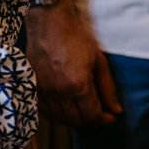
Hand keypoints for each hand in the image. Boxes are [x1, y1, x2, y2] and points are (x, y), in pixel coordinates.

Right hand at [24, 0, 120, 126]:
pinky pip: (47, 112)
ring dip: (76, 120)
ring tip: (87, 112)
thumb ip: (107, 88)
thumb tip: (116, 110)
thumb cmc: (77, 38)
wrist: (49, 25)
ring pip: (61, 119)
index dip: (104, 120)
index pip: (91, 116)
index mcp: (78, 86)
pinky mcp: (32, 90)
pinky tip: (68, 108)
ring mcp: (43, 94)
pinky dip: (59, 115)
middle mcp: (59, 94)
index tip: (112, 116)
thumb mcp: (99, 61)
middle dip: (92, 122)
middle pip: (76, 122)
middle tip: (101, 115)